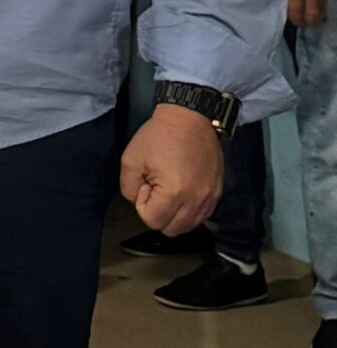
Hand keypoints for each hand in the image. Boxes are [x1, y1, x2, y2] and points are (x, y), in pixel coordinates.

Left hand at [120, 102, 223, 236]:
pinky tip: (183, 193)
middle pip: (172, 229)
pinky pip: (203, 215)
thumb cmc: (158, 136)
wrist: (190, 118)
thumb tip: (141, 201)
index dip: (143, 205)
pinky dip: (190, 212)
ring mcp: (210, 197)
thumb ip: (128, 189)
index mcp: (174, 192)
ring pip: (189, 226)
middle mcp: (196, 199)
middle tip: (156, 189)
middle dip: (158, 214)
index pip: (152, 221)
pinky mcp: (218, 192)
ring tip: (170, 191)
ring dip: (175, 216)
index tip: (146, 184)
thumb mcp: (130, 160)